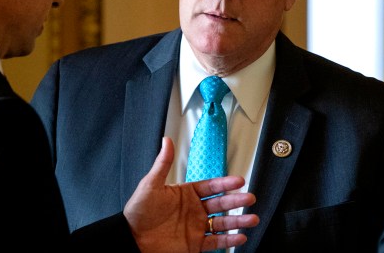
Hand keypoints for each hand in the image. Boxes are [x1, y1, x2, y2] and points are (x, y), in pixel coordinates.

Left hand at [124, 137, 259, 252]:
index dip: (225, 183)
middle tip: (250, 198)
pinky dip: (229, 240)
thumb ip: (163, 163)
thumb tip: (167, 141)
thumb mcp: (151, 185)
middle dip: (237, 201)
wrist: (131, 239)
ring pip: (222, 223)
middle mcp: (194, 210)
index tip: (239, 180)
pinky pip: (216, 242)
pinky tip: (240, 237)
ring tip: (252, 219)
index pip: (211, 186)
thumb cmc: (138, 212)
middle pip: (221, 203)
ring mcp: (196, 227)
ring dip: (238, 221)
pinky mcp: (195, 244)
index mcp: (186, 194)